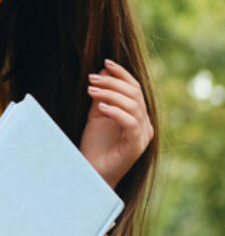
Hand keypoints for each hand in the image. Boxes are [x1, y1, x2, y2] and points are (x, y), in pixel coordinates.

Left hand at [79, 59, 153, 187]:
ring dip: (110, 94)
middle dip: (113, 82)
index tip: (105, 63)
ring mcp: (142, 135)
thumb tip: (103, 71)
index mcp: (137, 115)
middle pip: (134, 94)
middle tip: (92, 78)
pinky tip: (101, 107)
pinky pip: (130, 122)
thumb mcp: (97, 115)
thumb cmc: (94, 145)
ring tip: (91, 90)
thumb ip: (102, 96)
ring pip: (133, 105)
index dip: (122, 74)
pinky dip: (116, 112)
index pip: (135, 88)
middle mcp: (144, 124)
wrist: (92, 171)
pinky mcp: (137, 145)